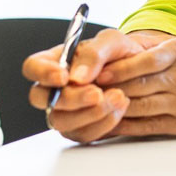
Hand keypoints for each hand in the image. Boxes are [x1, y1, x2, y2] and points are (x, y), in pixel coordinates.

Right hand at [24, 29, 162, 142]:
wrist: (142, 71)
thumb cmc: (121, 53)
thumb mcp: (113, 42)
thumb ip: (94, 53)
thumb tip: (77, 77)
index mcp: (56, 61)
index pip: (33, 66)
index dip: (42, 73)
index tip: (64, 77)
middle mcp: (55, 87)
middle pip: (42, 99)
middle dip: (71, 98)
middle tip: (97, 93)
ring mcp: (65, 110)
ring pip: (61, 122)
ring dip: (90, 113)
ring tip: (118, 97)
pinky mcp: (81, 127)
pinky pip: (83, 134)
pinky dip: (103, 124)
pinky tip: (119, 108)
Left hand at [92, 37, 175, 136]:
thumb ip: (152, 51)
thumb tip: (113, 56)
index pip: (144, 62)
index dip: (118, 69)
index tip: (98, 73)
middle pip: (137, 85)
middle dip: (108, 89)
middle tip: (85, 91)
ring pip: (138, 106)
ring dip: (113, 107)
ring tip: (93, 107)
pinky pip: (146, 125)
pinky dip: (124, 124)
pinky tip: (110, 122)